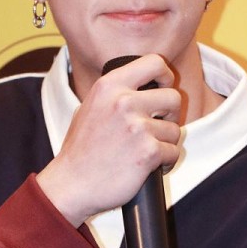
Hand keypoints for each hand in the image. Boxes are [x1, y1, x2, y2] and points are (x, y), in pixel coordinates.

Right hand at [36, 55, 181, 225]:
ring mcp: (137, 127)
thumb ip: (114, 94)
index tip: (163, 90)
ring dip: (166, 143)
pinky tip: (150, 167)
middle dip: (171, 115)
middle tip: (159, 128)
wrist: (71, 185)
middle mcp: (123, 102)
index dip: (166, 76)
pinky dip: (166, 162)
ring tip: (147, 152)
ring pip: (175, 129)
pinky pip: (173, 152)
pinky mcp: (148, 152)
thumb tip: (144, 87)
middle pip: (173, 97)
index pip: (154, 62)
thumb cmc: (80, 151)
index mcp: (109, 86)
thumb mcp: (89, 108)